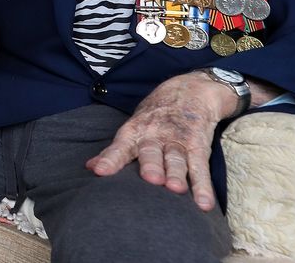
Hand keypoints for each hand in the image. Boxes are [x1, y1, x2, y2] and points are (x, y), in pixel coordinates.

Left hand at [86, 72, 236, 210]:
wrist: (190, 91)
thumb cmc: (155, 117)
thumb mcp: (134, 128)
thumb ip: (116, 150)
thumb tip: (90, 167)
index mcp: (135, 131)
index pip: (120, 146)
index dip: (110, 159)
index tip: (99, 172)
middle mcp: (155, 136)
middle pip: (151, 152)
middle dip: (150, 165)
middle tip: (150, 179)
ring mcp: (178, 141)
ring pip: (176, 159)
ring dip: (176, 174)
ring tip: (175, 189)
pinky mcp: (198, 146)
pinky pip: (200, 168)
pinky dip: (203, 186)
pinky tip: (204, 203)